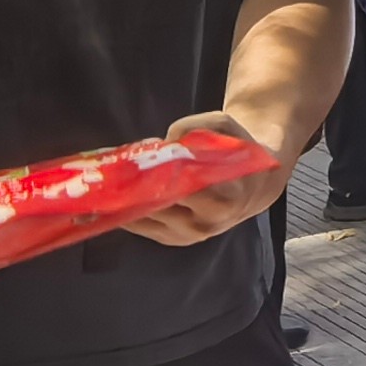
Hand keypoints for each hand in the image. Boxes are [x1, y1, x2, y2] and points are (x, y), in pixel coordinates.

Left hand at [122, 110, 297, 243]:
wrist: (254, 185)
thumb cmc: (238, 151)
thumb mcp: (223, 126)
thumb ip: (195, 127)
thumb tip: (164, 140)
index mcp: (223, 198)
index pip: (182, 189)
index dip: (158, 172)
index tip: (143, 156)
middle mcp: (204, 223)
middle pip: (157, 205)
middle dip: (134, 185)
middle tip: (115, 167)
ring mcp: (187, 236)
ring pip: (144, 218)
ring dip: (124, 198)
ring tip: (111, 177)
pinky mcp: (173, 240)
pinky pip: (142, 226)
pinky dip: (126, 209)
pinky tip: (116, 192)